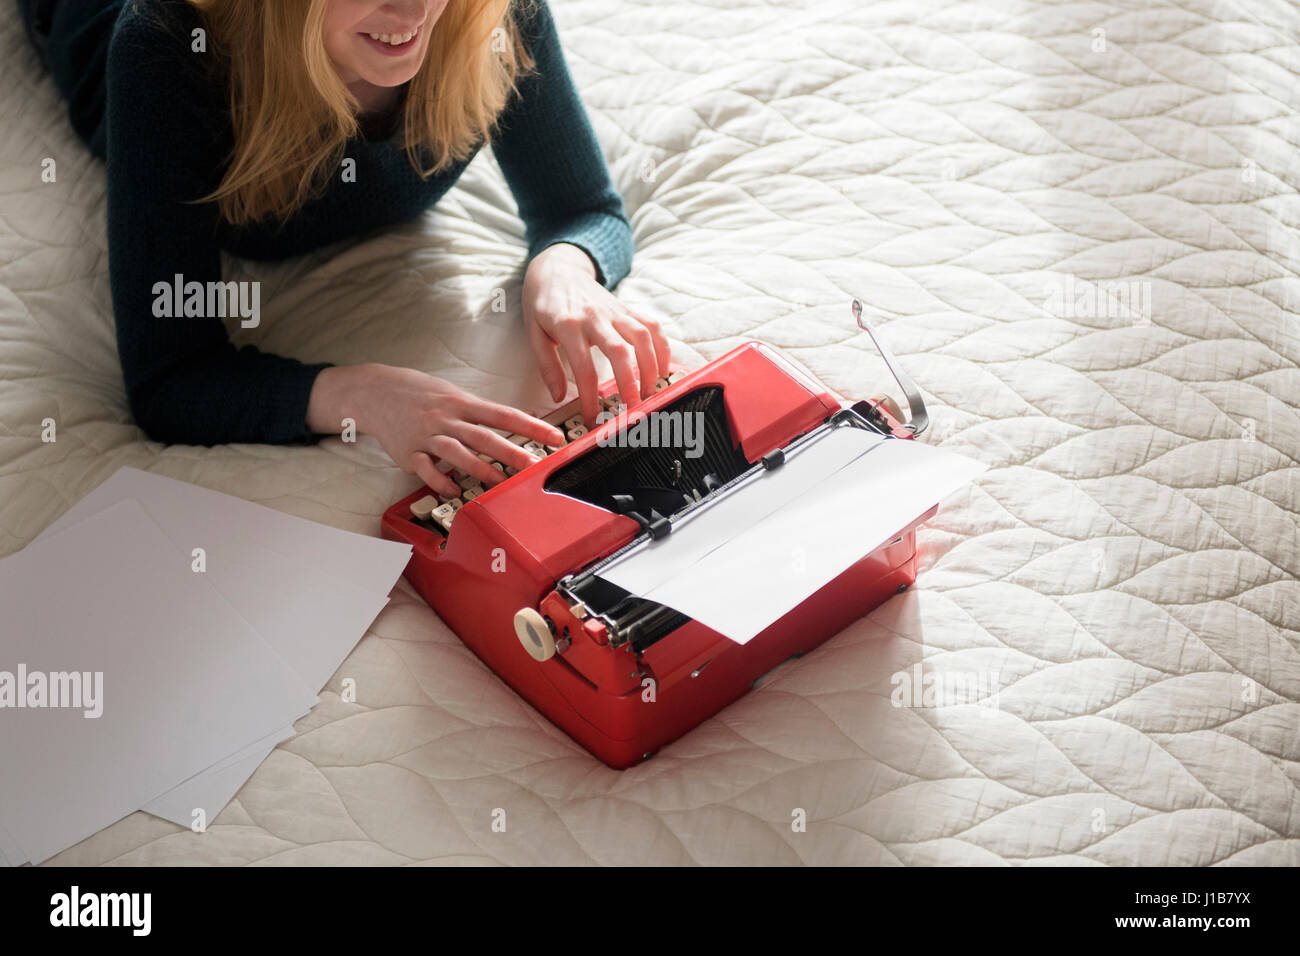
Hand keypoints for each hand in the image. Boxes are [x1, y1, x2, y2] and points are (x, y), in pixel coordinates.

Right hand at [308, 364, 563, 497]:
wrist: (375, 391)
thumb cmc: (422, 394)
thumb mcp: (454, 393)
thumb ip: (483, 411)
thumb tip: (519, 421)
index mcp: (463, 403)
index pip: (504, 415)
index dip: (531, 426)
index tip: (555, 437)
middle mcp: (447, 419)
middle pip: (483, 435)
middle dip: (510, 450)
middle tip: (533, 464)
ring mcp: (427, 436)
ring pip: (456, 452)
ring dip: (479, 467)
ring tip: (498, 480)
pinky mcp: (409, 453)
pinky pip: (426, 469)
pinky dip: (439, 480)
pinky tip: (453, 490)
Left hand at [522, 243, 670, 425]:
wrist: (557, 269)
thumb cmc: (543, 304)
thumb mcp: (534, 334)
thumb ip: (547, 366)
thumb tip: (558, 397)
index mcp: (568, 325)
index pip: (583, 368)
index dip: (590, 397)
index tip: (593, 419)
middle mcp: (595, 316)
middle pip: (619, 352)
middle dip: (629, 383)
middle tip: (632, 409)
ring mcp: (614, 310)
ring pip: (642, 336)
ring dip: (651, 367)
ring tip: (650, 392)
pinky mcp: (626, 308)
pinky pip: (651, 325)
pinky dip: (662, 347)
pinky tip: (663, 369)